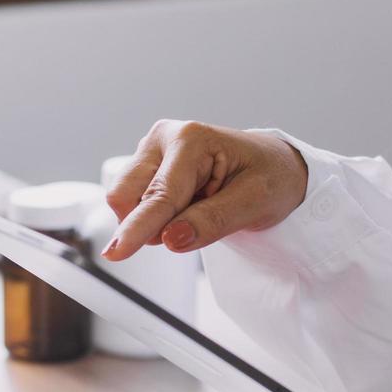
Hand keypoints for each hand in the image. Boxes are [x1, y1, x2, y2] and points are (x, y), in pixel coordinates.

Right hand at [102, 121, 307, 260]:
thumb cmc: (270, 177)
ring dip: (154, 220)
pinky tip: (185, 206)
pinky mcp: (146, 166)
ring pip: (125, 201)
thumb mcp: (255, 203)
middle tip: (193, 225)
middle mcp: (163, 138)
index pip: (159, 196)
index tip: (116, 253)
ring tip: (196, 209)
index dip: (139, 228)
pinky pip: (133, 203)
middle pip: (126, 195)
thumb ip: (212, 221)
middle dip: (148, 223)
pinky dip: (156, 216)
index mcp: (191, 139)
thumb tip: (171, 239)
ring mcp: (151, 151)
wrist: (274, 166)